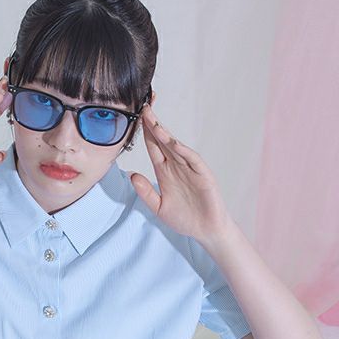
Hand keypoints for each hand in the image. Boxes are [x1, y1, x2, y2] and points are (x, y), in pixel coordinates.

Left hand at [128, 102, 232, 245]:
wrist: (206, 231)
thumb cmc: (184, 218)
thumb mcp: (159, 207)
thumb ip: (146, 192)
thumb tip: (132, 175)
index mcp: (164, 172)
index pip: (153, 148)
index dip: (145, 133)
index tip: (136, 117)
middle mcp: (177, 166)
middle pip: (163, 141)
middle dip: (154, 125)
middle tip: (144, 107)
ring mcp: (190, 169)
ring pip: (176, 147)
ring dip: (165, 134)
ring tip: (153, 122)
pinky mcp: (203, 175)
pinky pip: (192, 159)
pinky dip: (183, 150)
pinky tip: (173, 142)